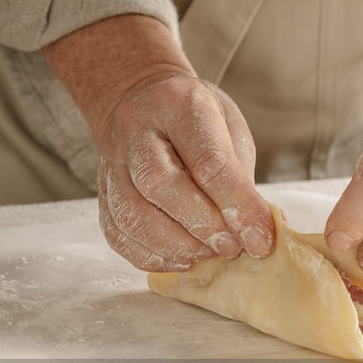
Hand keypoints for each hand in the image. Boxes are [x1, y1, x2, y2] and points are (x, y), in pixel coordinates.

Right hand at [40, 15, 273, 272]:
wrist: (141, 102)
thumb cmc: (195, 120)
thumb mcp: (228, 129)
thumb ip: (240, 179)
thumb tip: (258, 234)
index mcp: (179, 105)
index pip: (208, 161)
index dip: (236, 206)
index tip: (259, 239)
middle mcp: (136, 132)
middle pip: (159, 185)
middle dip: (201, 226)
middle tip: (229, 248)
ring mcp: (112, 164)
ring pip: (132, 215)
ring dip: (174, 246)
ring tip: (205, 255)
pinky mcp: (103, 194)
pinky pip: (117, 234)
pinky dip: (149, 256)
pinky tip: (178, 260)